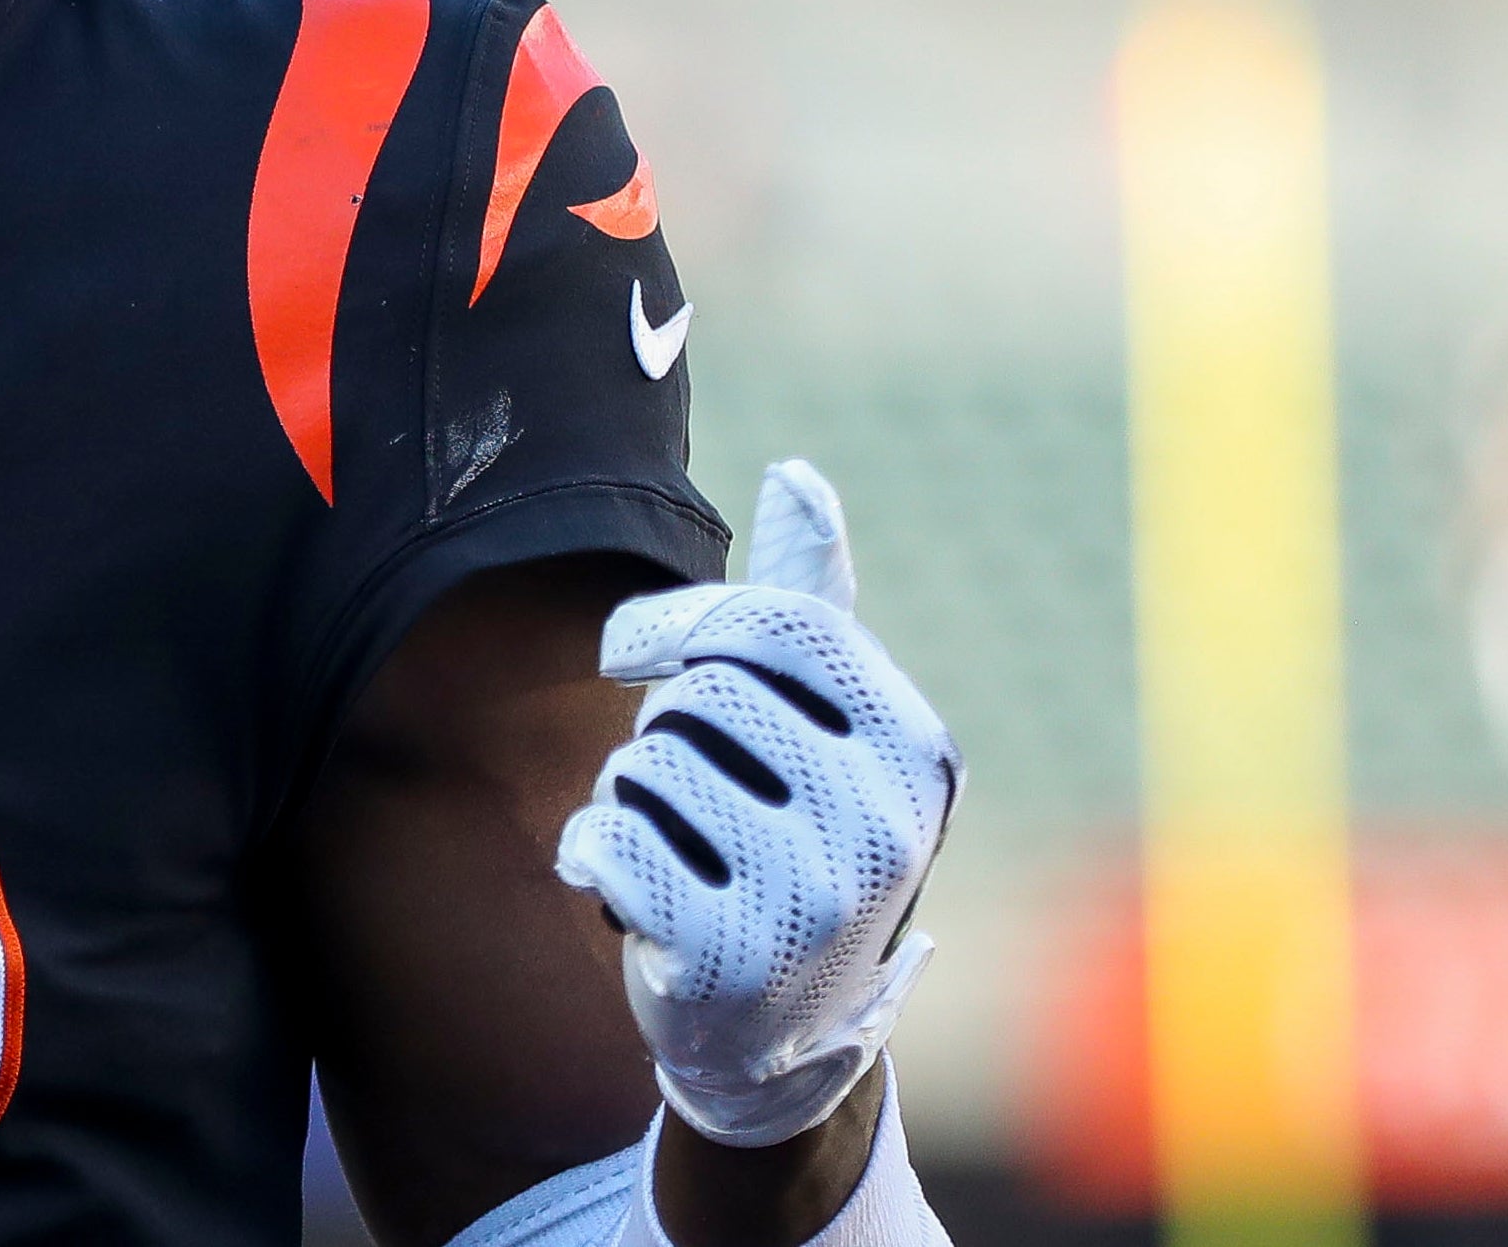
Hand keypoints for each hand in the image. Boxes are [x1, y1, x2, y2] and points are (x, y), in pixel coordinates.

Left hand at [552, 460, 958, 1150]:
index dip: (675, 623)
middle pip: (698, 697)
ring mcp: (811, 897)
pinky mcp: (728, 957)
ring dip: (626, 798)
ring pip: (643, 765)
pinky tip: (632, 897)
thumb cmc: (794, 843)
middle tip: (693, 798)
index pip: (774, 626)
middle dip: (662, 732)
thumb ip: (808, 605)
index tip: (632, 652)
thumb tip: (794, 471)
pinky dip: (592, 857)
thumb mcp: (826, 730)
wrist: (782, 1036)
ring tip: (676, 849)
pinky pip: (605, 841)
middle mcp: (882, 822)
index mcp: (916, 748)